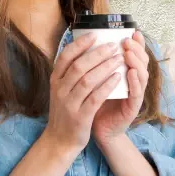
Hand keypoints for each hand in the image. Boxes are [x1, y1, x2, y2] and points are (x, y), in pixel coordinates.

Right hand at [43, 33, 123, 154]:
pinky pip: (95, 97)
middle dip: (98, 54)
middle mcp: (60, 90)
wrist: (60, 140)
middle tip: (113, 45)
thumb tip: (85, 49)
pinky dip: (107, 86)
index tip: (95, 35)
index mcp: (55, 80)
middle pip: (79, 66)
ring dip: (105, 67)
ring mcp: (69, 103)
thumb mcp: (62, 90)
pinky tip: (117, 78)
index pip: (65, 56)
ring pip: (88, 80)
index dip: (80, 44)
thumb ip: (70, 72)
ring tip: (119, 59)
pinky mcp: (80, 116)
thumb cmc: (66, 111)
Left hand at [92, 30, 149, 148]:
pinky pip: (137, 93)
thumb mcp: (95, 80)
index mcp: (126, 73)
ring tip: (128, 53)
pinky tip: (130, 73)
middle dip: (136, 49)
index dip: (137, 43)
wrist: (94, 130)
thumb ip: (97, 64)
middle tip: (127, 41)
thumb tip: (88, 41)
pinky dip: (135, 82)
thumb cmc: (93, 103)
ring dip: (136, 62)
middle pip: (142, 61)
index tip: (132, 31)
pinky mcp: (132, 107)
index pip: (135, 55)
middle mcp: (134, 82)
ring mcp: (135, 95)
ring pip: (142, 75)